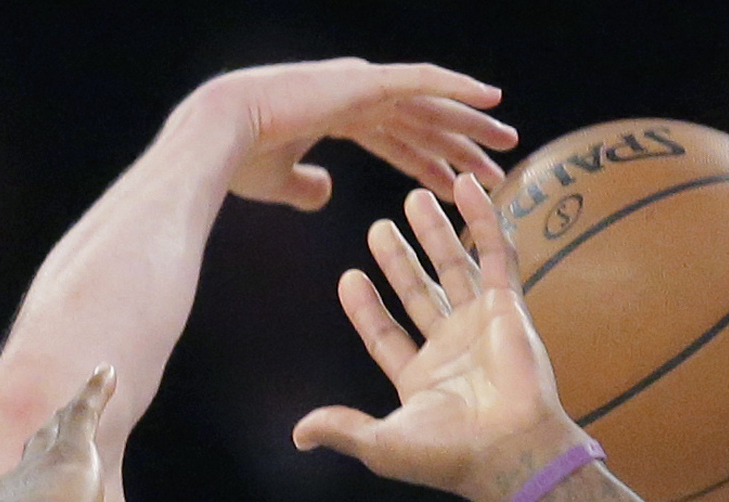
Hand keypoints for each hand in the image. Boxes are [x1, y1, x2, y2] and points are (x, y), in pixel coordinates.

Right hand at [201, 59, 515, 210]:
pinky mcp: (365, 83)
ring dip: (470, 121)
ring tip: (506, 139)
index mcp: (338, 115)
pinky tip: (490, 97)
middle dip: (461, 142)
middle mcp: (356, 95)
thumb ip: (308, 187)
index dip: (430, 163)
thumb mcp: (282, 183)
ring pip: (431, 103)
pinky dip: (458, 88)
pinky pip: (424, 82)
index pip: (398, 140)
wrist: (221, 135)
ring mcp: (362, 85)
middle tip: (498, 161)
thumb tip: (325, 192)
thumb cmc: (240, 161)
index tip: (460, 186)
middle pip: (423, 120)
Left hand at [294, 173, 582, 501]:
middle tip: (379, 227)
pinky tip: (468, 188)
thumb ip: (342, 427)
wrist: (511, 451)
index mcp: (420, 380)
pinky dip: (486, 220)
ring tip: (413, 198)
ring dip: (435, 234)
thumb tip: (299, 435)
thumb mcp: (382, 443)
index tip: (348, 277)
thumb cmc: (449, 454)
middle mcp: (451, 350)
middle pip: (418, 294)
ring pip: (454, 269)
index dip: (366, 308)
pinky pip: (497, 256)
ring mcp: (482, 327)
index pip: (386, 335)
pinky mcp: (510, 309)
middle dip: (399, 261)